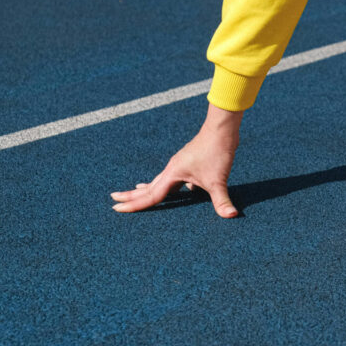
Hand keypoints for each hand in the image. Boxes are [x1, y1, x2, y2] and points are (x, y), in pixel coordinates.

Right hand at [110, 103, 242, 217]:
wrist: (222, 129)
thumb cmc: (216, 152)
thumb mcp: (218, 180)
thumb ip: (222, 200)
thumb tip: (231, 215)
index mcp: (173, 174)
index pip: (150, 195)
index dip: (134, 205)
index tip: (116, 208)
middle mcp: (172, 169)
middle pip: (148, 187)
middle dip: (132, 196)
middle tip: (114, 200)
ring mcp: (180, 164)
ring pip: (160, 181)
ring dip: (148, 189)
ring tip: (136, 193)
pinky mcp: (189, 162)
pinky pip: (174, 177)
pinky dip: (169, 185)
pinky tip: (180, 189)